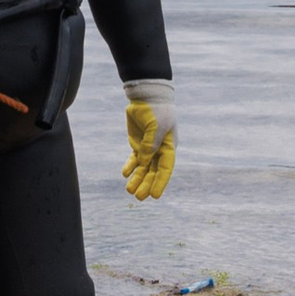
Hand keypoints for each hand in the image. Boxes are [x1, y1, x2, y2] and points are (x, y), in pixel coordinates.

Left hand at [122, 82, 175, 200]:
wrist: (146, 97)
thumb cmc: (156, 111)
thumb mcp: (156, 126)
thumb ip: (150, 145)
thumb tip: (143, 163)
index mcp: (169, 147)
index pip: (165, 168)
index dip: (160, 183)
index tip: (155, 196)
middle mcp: (160, 150)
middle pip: (153, 172)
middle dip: (147, 184)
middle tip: (139, 198)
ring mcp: (148, 148)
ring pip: (143, 168)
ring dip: (137, 179)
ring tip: (129, 190)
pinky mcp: (137, 144)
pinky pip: (134, 159)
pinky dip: (130, 166)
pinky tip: (125, 174)